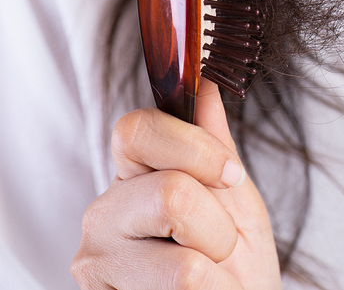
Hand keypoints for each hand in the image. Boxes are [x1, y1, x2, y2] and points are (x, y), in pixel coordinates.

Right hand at [71, 80, 280, 288]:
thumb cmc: (236, 262)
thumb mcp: (236, 200)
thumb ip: (216, 145)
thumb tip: (206, 84)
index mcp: (134, 175)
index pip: (137, 129)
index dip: (194, 148)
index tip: (231, 176)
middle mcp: (104, 213)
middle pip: (170, 192)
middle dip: (218, 224)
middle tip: (220, 247)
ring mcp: (96, 261)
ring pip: (182, 254)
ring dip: (218, 267)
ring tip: (210, 277)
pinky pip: (185, 286)